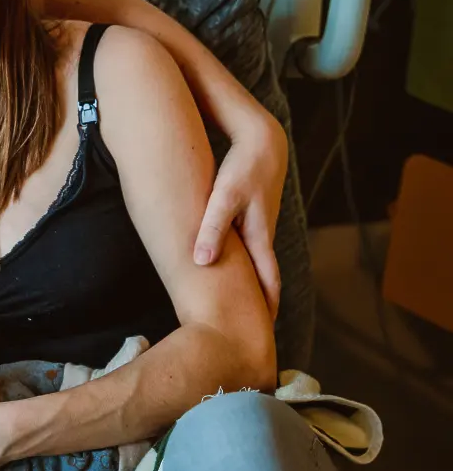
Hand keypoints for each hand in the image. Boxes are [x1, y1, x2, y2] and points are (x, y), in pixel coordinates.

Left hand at [193, 113, 287, 319]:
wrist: (262, 140)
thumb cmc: (243, 168)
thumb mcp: (224, 197)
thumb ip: (213, 229)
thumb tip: (202, 262)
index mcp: (260, 236)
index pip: (268, 279)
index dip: (268, 304)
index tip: (266, 329)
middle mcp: (263, 234)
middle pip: (262, 274)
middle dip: (261, 299)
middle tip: (255, 327)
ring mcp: (258, 223)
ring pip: (254, 259)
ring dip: (252, 280)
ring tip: (244, 304)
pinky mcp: (250, 213)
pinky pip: (246, 244)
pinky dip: (243, 260)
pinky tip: (230, 265)